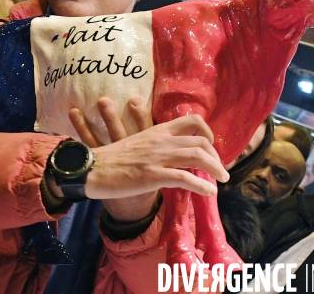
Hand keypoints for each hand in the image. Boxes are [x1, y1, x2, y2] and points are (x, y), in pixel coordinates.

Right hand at [69, 98, 227, 221]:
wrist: (92, 168)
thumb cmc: (112, 159)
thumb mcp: (137, 143)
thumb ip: (156, 144)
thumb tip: (171, 152)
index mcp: (158, 130)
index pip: (193, 121)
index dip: (208, 134)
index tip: (211, 148)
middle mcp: (162, 140)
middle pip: (201, 141)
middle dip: (216, 157)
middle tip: (219, 170)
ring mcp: (158, 157)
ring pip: (198, 157)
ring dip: (216, 170)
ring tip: (221, 181)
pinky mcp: (153, 176)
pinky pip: (185, 178)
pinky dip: (202, 186)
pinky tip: (209, 192)